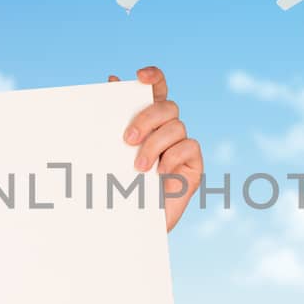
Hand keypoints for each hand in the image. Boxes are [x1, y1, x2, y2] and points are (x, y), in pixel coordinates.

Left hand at [108, 66, 202, 232]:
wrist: (130, 227)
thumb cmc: (117, 188)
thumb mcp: (111, 152)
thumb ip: (114, 118)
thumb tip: (112, 80)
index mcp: (148, 121)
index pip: (157, 89)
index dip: (154, 77)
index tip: (140, 76)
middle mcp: (167, 130)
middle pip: (167, 106)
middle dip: (147, 118)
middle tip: (127, 139)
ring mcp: (182, 147)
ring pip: (176, 126)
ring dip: (154, 145)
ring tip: (138, 168)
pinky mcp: (193, 165)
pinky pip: (190, 147)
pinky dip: (173, 157)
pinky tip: (161, 173)